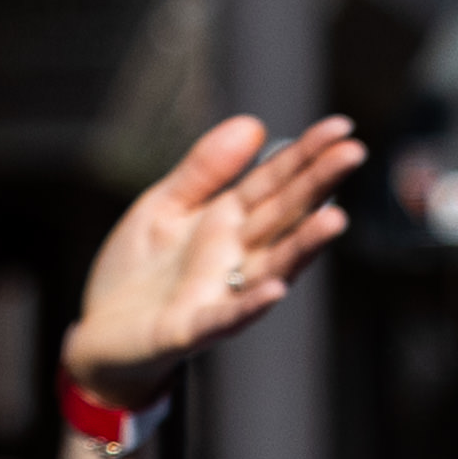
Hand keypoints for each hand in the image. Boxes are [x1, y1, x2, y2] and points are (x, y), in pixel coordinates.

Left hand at [64, 114, 364, 407]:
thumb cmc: (139, 273)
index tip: (340, 128)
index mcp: (228, 222)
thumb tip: (253, 125)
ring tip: (335, 218)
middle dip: (318, 185)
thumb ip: (206, 169)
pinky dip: (252, 305)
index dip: (306, 155)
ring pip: (271, 265)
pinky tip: (276, 290)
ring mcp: (221, 292)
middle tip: (354, 152)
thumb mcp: (165, 204)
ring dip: (304, 245)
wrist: (103, 333)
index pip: (275, 183)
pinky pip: (228, 317)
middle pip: (283, 215)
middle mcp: (236, 256)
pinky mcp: (193, 328)